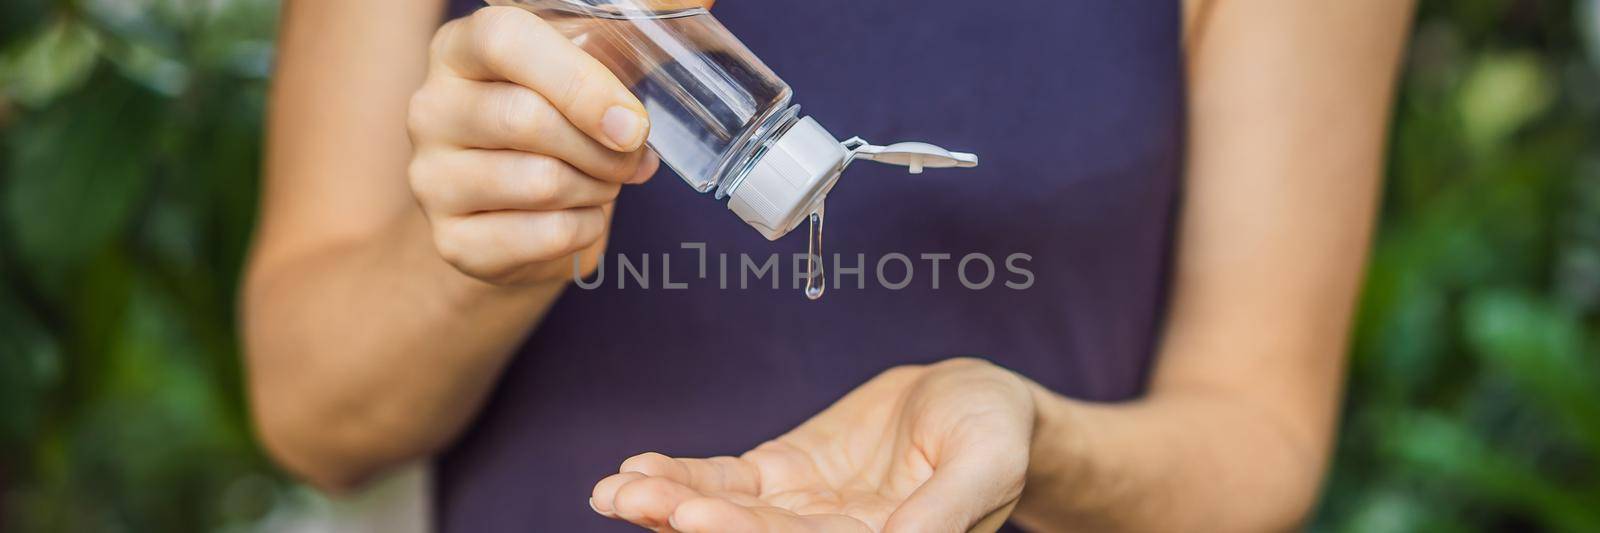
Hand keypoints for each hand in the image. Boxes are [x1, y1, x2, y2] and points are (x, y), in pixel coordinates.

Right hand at [407, 6, 657, 284]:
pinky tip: (579, 217)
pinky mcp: (452, 241)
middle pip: (527, 119)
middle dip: (603, 148)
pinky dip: (583, 230)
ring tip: (601, 184)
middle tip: (629, 157)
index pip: (504, 39)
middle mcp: (431, 108)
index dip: (578, 82)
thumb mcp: (588, 71)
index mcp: (461, 49)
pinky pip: (542, 235)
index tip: (632, 122)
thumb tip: (703, 3)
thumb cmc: (560, 127)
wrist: (516, 216)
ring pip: (540, 182)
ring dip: (597, 189)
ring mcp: (432, 178)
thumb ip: (627, 37)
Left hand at [590, 358, 1036, 532]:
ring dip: (668, 505)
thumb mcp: (986, 464)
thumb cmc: (996, 431)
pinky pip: (723, 482)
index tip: (694, 517)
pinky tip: (635, 473)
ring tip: (615, 492)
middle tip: (635, 501)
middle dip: (689, 521)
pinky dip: (681, 477)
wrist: (979, 400)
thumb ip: (944, 511)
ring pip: (725, 515)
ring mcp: (800, 513)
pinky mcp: (781, 477)